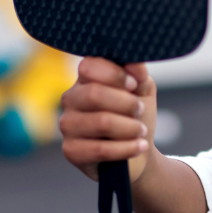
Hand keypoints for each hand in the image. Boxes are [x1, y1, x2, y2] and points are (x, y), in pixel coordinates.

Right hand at [60, 59, 155, 181]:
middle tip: (140, 110)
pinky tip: (139, 146)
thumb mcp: (143, 90)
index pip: (88, 66)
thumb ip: (138, 73)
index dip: (114, 74)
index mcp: (85, 80)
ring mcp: (68, 125)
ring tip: (141, 131)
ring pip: (101, 122)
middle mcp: (71, 99)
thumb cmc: (136, 115)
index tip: (134, 85)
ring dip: (130, 127)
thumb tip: (134, 61)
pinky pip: (100, 149)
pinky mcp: (71, 151)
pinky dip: (126, 148)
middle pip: (94, 94)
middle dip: (126, 103)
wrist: (139, 150)